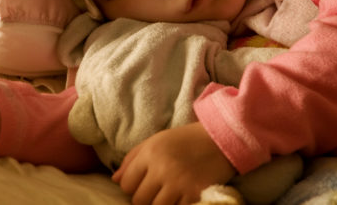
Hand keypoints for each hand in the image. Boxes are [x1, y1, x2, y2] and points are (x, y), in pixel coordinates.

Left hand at [112, 122, 235, 204]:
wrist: (221, 139)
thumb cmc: (185, 140)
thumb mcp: (156, 141)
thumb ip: (133, 159)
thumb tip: (115, 180)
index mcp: (151, 153)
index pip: (126, 184)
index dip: (131, 187)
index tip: (142, 183)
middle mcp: (162, 168)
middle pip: (139, 200)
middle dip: (144, 198)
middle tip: (155, 190)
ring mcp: (179, 183)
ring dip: (159, 204)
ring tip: (167, 194)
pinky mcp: (194, 195)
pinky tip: (180, 196)